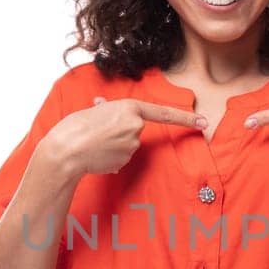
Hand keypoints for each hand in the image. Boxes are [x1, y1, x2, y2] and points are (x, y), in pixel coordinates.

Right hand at [42, 97, 206, 175]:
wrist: (66, 150)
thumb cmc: (75, 127)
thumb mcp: (93, 110)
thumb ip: (108, 110)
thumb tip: (105, 107)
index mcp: (130, 107)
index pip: (164, 113)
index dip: (186, 118)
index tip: (203, 121)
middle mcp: (135, 126)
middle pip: (136, 129)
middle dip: (120, 131)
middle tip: (98, 130)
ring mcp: (131, 146)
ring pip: (128, 144)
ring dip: (114, 144)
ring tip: (94, 143)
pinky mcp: (124, 161)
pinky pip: (121, 157)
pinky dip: (110, 156)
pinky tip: (96, 155)